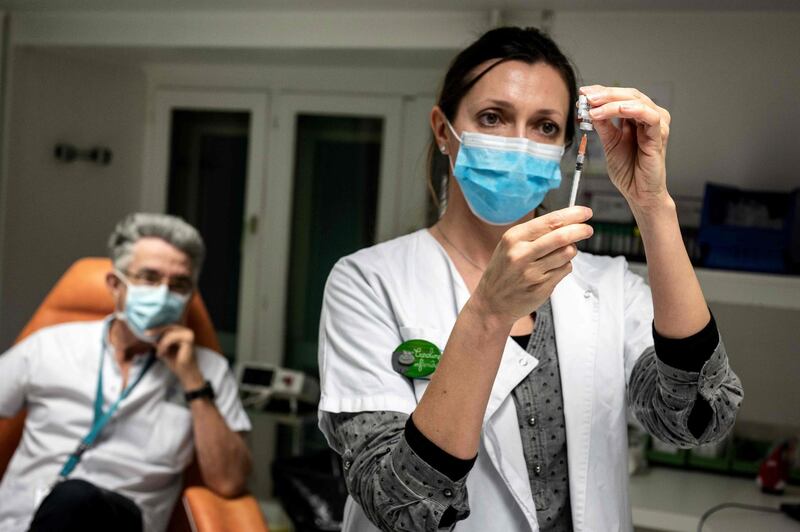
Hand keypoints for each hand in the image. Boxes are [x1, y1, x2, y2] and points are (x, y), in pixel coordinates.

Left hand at [151, 325, 202, 388]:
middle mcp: (187, 331)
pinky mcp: (188, 339)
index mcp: (183, 332)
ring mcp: (189, 334)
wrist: (185, 373)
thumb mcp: (163, 349)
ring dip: (161, 343)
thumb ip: (158, 341)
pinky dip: (164, 345)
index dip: (157, 328)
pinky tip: (162, 354)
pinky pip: (171, 338)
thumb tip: (148, 334)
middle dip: (157, 331)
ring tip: (159, 353)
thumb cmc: (175, 362)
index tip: (146, 333)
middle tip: (146, 335)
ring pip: (169, 333)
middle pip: (169, 327)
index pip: (168, 326)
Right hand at [471, 207, 593, 325]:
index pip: (550, 221)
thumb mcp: (510, 245)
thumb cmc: (504, 270)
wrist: (492, 302)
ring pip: (567, 253)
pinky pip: (565, 270)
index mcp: (514, 238)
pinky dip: (565, 266)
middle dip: (580, 230)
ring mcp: (532, 272)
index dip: (573, 215)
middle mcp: (521, 254)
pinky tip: (553, 268)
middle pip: (562, 237)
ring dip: (571, 250)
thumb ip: (535, 234)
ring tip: (562, 253)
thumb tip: (567, 223)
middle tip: (587, 229)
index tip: (585, 213)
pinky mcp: (542, 287)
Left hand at [581, 85, 671, 209]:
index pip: (621, 96)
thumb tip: (589, 109)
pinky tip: (618, 110)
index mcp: (638, 117)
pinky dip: (632, 110)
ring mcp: (657, 125)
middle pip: (629, 94)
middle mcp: (650, 117)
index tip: (583, 93)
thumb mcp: (609, 143)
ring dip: (613, 102)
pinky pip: (649, 116)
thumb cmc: (628, 169)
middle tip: (586, 97)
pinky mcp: (660, 135)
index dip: (602, 92)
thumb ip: (603, 125)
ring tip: (594, 107)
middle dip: (605, 94)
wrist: (638, 192)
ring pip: (637, 101)